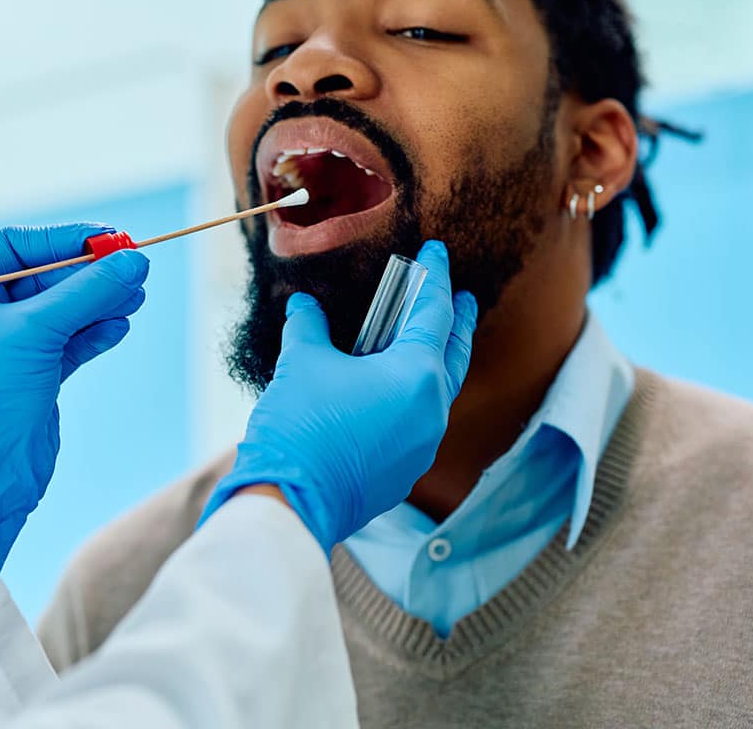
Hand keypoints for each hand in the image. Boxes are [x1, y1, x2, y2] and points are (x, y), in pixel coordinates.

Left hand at [0, 224, 148, 569]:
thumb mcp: (38, 331)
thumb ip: (88, 291)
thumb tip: (135, 260)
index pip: (16, 247)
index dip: (62, 239)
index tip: (107, 237)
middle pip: (48, 277)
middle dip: (91, 274)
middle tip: (135, 266)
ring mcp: (13, 347)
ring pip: (66, 310)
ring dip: (102, 301)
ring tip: (137, 296)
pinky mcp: (38, 374)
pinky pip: (73, 340)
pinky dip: (97, 331)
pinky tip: (120, 326)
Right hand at [198, 240, 476, 552]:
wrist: (291, 500)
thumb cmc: (301, 425)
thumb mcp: (303, 362)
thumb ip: (309, 327)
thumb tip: (304, 306)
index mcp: (417, 375)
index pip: (435, 313)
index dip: (435, 277)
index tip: (437, 252)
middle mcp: (431, 410)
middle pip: (454, 355)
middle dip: (458, 323)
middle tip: (461, 297)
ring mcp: (422, 445)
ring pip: (438, 392)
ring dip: (433, 362)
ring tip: (420, 342)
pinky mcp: (404, 470)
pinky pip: (417, 423)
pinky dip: (411, 397)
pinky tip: (389, 392)